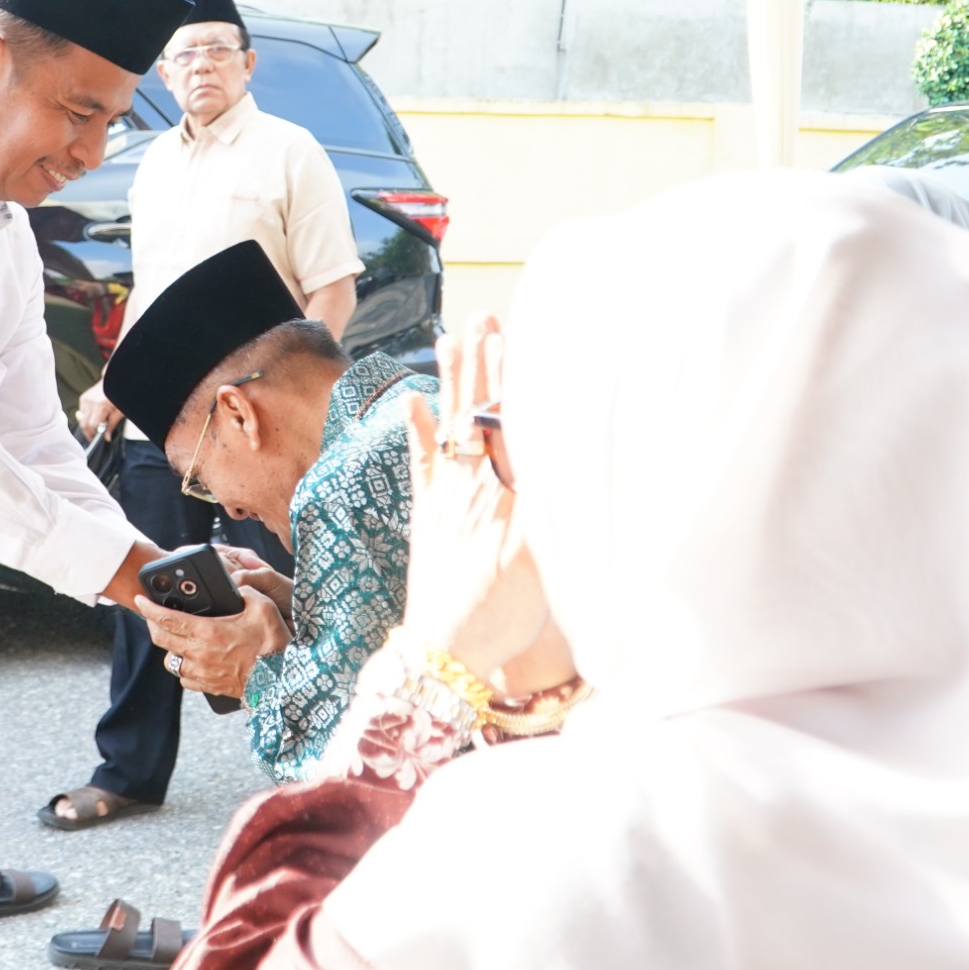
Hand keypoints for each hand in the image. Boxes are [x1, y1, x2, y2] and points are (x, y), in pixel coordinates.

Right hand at [77, 382, 122, 440]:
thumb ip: (112, 425)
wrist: (114, 382)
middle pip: (84, 424)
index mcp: (101, 406)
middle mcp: (91, 402)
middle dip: (88, 433)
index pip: (92, 426)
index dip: (94, 434)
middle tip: (93, 437)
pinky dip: (85, 418)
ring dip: (87, 425)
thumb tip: (107, 438)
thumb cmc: (119, 397)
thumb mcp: (119, 412)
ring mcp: (86, 399)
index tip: (97, 439)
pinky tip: (93, 417)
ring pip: (81, 419)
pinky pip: (81, 413)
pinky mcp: (83, 398)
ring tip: (95, 427)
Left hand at [135, 588, 288, 698]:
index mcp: (207, 632)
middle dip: (153, 624)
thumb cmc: (273, 646)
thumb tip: (236, 586)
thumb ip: (246, 591)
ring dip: (169, 647)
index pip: (167, 619)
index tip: (140, 600)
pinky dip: (184, 668)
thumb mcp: (263, 608)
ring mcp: (202, 673)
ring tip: (176, 637)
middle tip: (152, 614)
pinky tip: (192, 659)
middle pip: (162, 639)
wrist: (282, 681)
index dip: (149, 608)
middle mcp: (199, 654)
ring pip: (171, 660)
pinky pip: (185, 678)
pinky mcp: (210, 687)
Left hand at [400, 314, 549, 679]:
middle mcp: (473, 487)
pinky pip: (420, 462)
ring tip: (450, 338)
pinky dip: (416, 429)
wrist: (445, 652)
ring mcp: (445, 498)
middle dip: (483, 363)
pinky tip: (411, 398)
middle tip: (484, 317)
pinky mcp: (425, 516)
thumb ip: (549, 509)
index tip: (514, 336)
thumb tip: (558, 458)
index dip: (512, 378)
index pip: (511, 422)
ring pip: (449, 425)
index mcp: (506, 496)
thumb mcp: (543, 564)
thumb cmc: (503, 617)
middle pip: (479, 412)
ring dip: (451, 380)